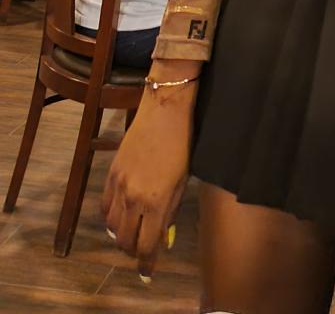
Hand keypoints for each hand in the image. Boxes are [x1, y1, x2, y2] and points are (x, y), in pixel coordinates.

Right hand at [102, 82, 194, 280]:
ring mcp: (119, 186)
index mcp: (156, 202)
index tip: (148, 271)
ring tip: (131, 233)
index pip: (147, 244)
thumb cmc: (182, 143)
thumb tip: (162, 233)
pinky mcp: (110, 174)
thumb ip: (171, 209)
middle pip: (125, 240)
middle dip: (133, 250)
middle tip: (142, 250)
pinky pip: (104, 206)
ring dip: (120, 235)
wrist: (164, 110)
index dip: (147, 262)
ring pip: (111, 226)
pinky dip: (110, 217)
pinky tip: (120, 215)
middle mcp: (133, 198)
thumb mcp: (183, 180)